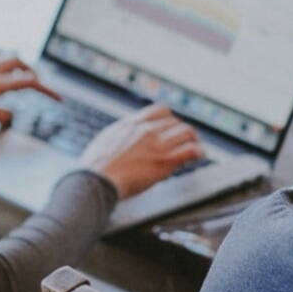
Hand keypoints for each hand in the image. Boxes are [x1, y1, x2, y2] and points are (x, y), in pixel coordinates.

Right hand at [79, 104, 203, 198]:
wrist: (94, 180)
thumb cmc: (94, 168)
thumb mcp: (106, 140)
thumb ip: (121, 135)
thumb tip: (124, 137)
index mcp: (131, 124)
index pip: (160, 110)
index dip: (170, 119)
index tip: (171, 128)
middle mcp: (146, 130)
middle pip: (175, 122)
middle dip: (181, 131)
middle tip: (185, 142)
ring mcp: (156, 145)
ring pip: (187, 132)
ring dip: (193, 140)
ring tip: (196, 148)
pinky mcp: (164, 162)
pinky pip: (190, 150)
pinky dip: (198, 152)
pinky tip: (199, 156)